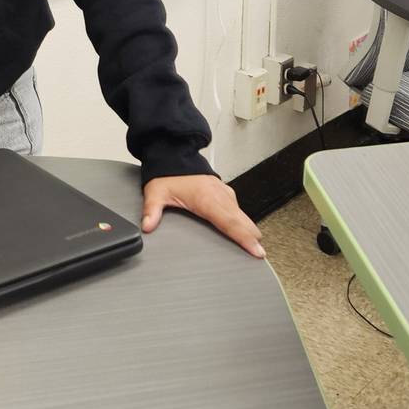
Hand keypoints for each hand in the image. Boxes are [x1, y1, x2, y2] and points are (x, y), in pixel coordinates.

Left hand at [141, 174, 264, 257]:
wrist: (175, 153)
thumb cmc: (168, 173)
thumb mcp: (156, 192)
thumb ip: (152, 210)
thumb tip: (147, 226)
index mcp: (206, 198)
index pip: (230, 222)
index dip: (244, 238)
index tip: (256, 250)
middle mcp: (220, 196)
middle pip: (242, 221)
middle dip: (252, 238)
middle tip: (261, 255)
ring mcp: (224, 193)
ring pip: (242, 215)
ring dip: (249, 230)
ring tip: (256, 247)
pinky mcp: (225, 192)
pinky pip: (238, 210)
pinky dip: (243, 222)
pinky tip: (245, 232)